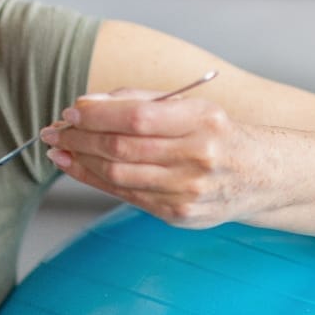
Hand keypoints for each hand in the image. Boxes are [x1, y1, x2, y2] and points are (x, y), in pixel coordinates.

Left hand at [41, 87, 250, 227]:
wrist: (259, 177)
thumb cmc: (216, 135)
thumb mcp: (191, 106)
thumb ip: (140, 100)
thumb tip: (86, 105)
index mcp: (203, 121)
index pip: (138, 117)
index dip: (97, 115)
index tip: (71, 112)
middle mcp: (199, 157)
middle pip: (123, 148)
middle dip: (79, 139)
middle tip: (54, 131)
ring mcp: (189, 191)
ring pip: (118, 175)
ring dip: (80, 161)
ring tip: (60, 149)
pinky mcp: (179, 214)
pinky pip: (126, 195)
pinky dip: (95, 181)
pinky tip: (77, 167)